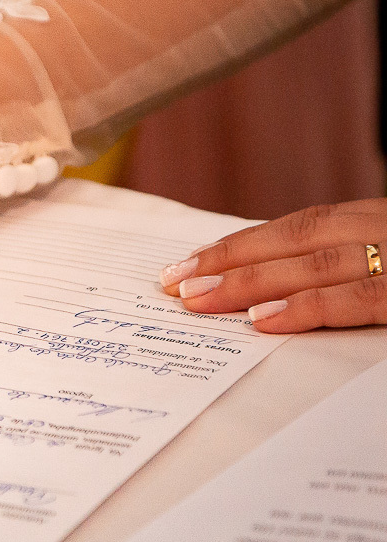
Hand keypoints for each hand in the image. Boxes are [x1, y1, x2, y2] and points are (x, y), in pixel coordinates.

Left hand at [159, 199, 386, 332]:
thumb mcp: (386, 259)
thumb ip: (342, 264)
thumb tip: (270, 287)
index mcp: (379, 222)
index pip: (300, 228)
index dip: (242, 245)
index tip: (191, 263)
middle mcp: (386, 231)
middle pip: (297, 240)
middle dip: (230, 261)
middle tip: (176, 284)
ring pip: (317, 265)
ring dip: (253, 282)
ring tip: (201, 299)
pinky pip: (358, 298)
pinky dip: (307, 306)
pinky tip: (264, 319)